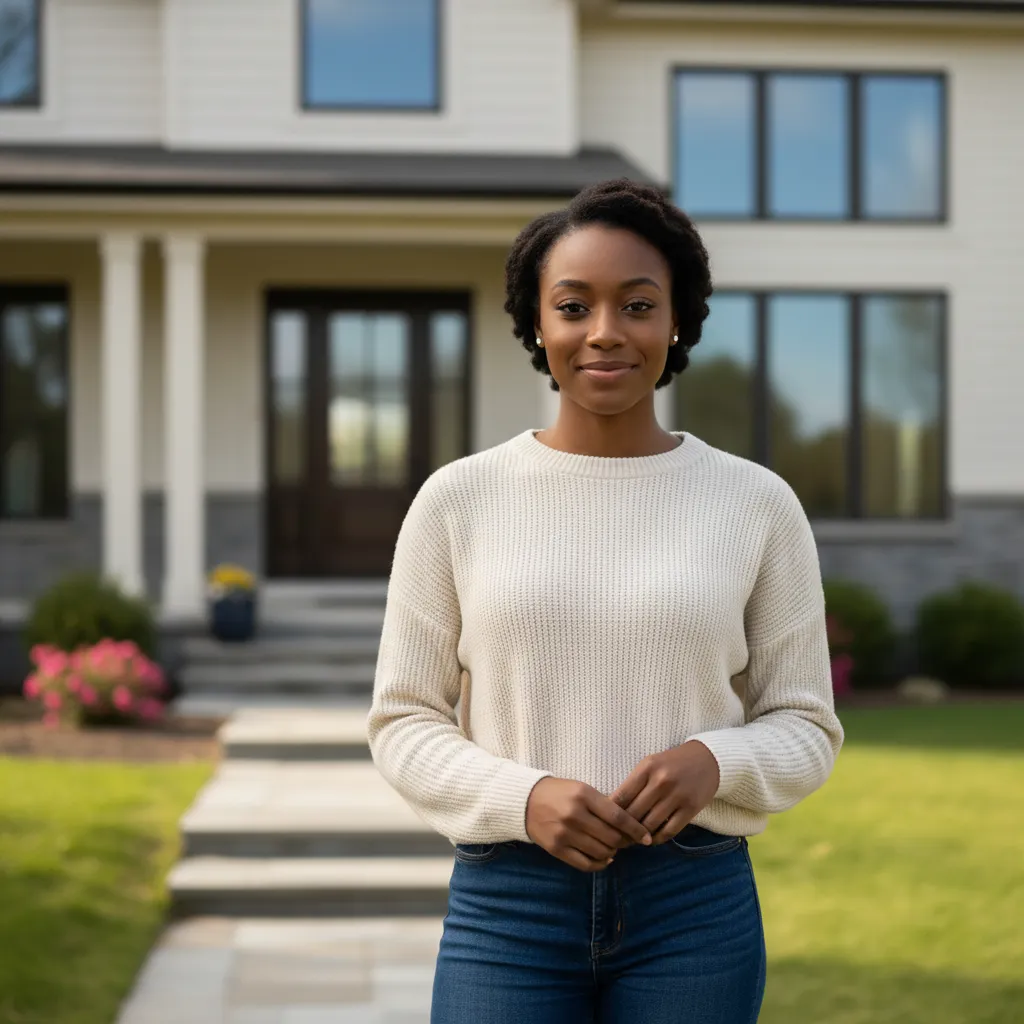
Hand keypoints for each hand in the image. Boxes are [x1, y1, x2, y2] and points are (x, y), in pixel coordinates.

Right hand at [526, 777, 652, 871]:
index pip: (618, 817)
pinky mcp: (556, 849)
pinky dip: (599, 864)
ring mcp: (565, 833)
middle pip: (612, 837)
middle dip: (624, 842)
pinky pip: (585, 864)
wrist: (525, 800)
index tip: (647, 837)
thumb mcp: (582, 789)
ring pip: (601, 852)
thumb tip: (628, 827)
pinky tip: (603, 858)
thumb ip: (604, 805)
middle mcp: (575, 815)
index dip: (636, 829)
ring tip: (613, 847)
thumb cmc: (560, 792)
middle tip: (627, 842)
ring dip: (612, 852)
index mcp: (584, 795)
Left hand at [610, 741, 720, 845]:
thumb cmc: (672, 763)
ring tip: (631, 840)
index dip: (610, 814)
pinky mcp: (690, 809)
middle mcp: (661, 781)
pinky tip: (651, 840)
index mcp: (647, 768)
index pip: (621, 796)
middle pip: (633, 814)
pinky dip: (657, 839)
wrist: (707, 760)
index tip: (604, 823)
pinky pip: (669, 831)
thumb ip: (633, 783)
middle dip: (622, 829)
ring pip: (649, 825)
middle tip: (616, 837)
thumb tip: (612, 809)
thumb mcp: (650, 765)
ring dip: (639, 836)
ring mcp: (677, 796)